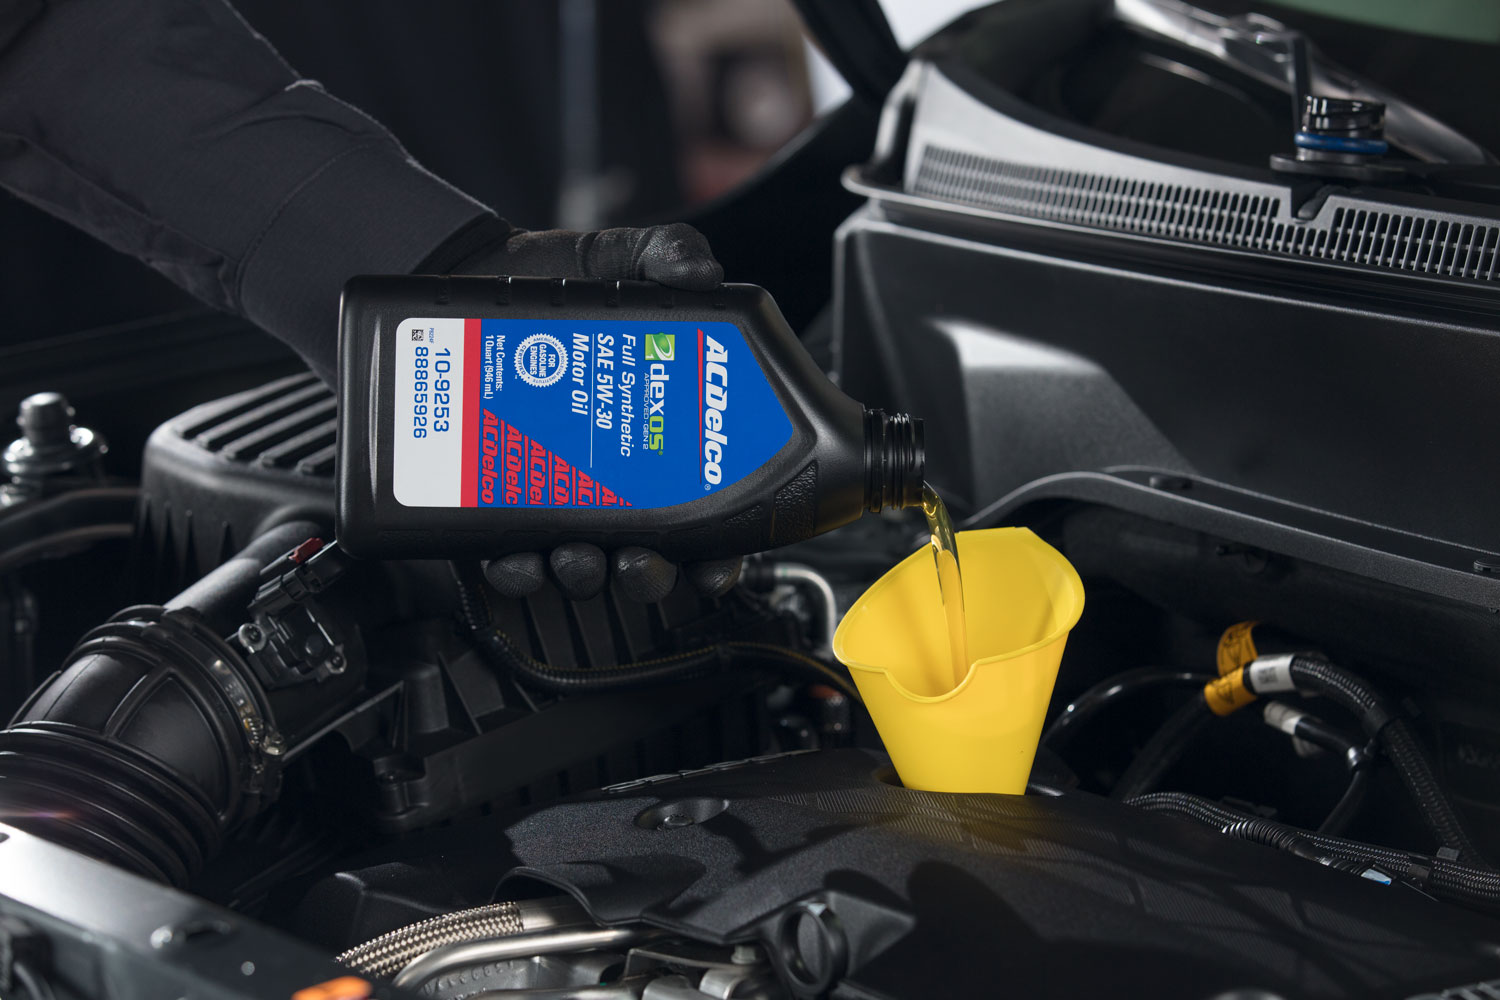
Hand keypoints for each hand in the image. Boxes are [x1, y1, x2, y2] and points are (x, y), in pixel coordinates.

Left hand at [456, 222, 734, 602]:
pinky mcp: (494, 502)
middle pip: (650, 556)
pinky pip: (510, 557)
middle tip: (639, 562)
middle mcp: (615, 479)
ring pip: (583, 567)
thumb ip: (665, 255)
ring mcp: (556, 495)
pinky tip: (517, 558)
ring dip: (586, 577)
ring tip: (576, 559)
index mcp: (661, 437)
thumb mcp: (615, 259)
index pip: (709, 514)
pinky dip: (516, 570)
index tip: (716, 564)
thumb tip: (701, 271)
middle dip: (649, 577)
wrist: (461, 277)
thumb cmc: (549, 277)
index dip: (722, 553)